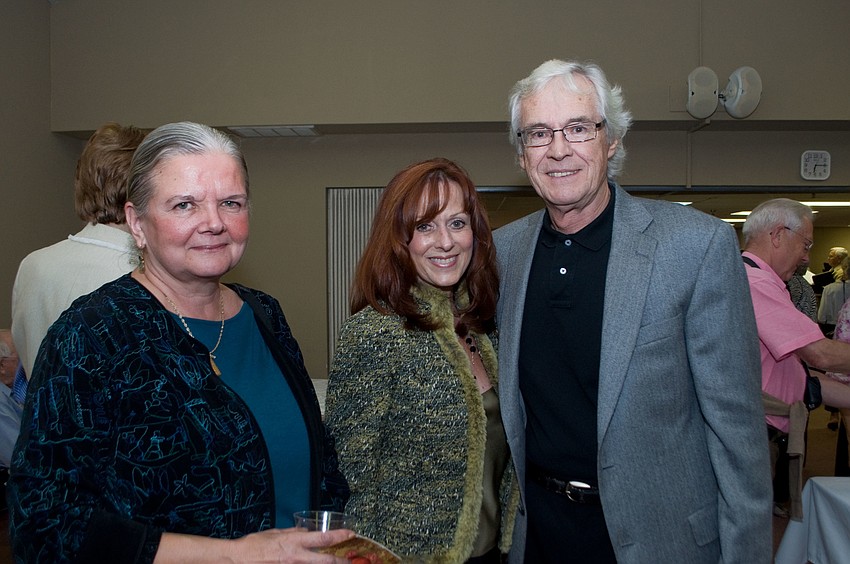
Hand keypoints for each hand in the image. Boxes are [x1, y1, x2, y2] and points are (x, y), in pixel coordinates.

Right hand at [231, 528, 355, 562]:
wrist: (237, 560)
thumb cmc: (254, 545)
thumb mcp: (276, 533)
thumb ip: (293, 533)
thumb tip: (306, 532)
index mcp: (294, 542)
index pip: (323, 538)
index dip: (339, 536)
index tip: (350, 534)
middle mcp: (296, 557)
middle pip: (326, 561)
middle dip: (341, 561)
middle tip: (350, 561)